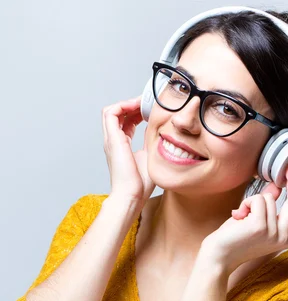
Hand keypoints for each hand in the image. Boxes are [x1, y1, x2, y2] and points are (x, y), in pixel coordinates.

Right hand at [102, 95, 155, 211]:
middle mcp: (114, 141)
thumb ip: (152, 142)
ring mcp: (111, 140)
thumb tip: (161, 131)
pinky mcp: (112, 139)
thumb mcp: (150, 156)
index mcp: (122, 146)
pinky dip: (122, 106)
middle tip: (148, 103)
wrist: (132, 195)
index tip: (151, 110)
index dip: (137, 113)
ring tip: (142, 103)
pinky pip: (111, 113)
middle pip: (119, 114)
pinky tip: (137, 107)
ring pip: (112, 111)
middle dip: (133, 105)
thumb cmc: (141, 184)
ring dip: (127, 104)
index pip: (127, 122)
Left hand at [201, 163, 287, 273]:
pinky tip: (237, 216)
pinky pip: (257, 200)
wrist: (217, 259)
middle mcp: (284, 237)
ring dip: (251, 202)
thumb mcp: (255, 221)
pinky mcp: (260, 226)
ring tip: (241, 218)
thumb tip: (277, 187)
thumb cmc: (233, 241)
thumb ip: (268, 207)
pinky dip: (245, 204)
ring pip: (268, 198)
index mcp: (285, 238)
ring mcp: (273, 233)